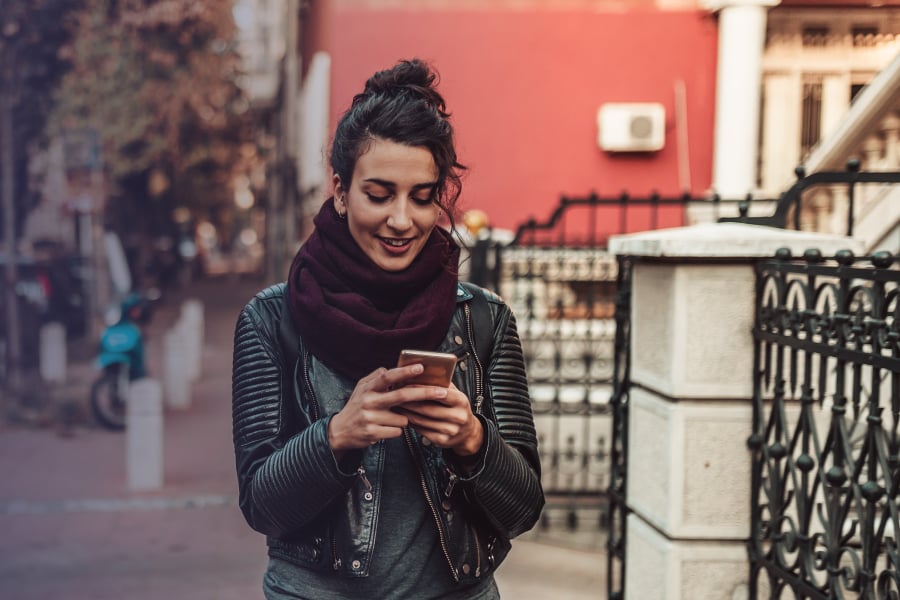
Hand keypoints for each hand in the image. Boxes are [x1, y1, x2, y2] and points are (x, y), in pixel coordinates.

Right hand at [328, 364, 449, 454]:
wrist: (340, 431)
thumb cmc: (356, 407)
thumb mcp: (361, 388)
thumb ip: (375, 377)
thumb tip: (389, 368)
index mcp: (368, 388)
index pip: (388, 376)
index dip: (405, 372)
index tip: (421, 368)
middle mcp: (369, 401)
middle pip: (402, 396)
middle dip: (424, 393)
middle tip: (441, 391)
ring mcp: (371, 418)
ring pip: (403, 418)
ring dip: (404, 419)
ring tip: (389, 418)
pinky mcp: (373, 433)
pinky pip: (398, 431)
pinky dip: (396, 430)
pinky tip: (385, 428)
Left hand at [393, 383, 483, 456]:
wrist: (468, 432)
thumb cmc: (457, 408)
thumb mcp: (455, 394)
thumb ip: (442, 384)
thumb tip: (421, 373)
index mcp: (461, 401)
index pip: (441, 393)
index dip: (422, 389)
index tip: (407, 384)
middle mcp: (458, 417)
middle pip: (428, 408)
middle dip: (409, 401)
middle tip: (395, 395)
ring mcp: (450, 430)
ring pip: (421, 420)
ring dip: (406, 412)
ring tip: (396, 404)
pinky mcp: (441, 440)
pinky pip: (421, 430)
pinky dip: (410, 422)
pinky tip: (403, 416)